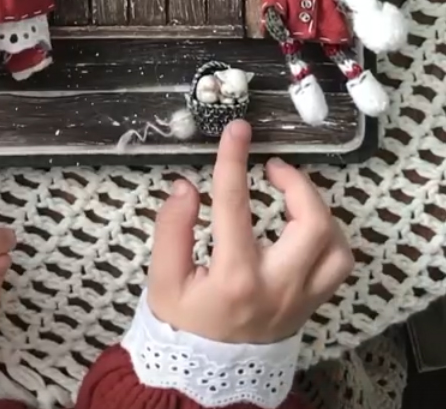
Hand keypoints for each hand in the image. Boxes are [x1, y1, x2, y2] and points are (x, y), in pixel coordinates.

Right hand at [148, 121, 352, 344]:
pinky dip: (329, 235)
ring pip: (336, 245)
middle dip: (297, 184)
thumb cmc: (183, 321)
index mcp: (234, 277)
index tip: (237, 130)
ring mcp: (300, 297)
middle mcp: (276, 286)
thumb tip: (185, 186)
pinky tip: (305, 222)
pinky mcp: (312, 303)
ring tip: (290, 192)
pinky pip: (338, 264)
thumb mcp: (162, 279)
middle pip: (311, 225)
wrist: (206, 371)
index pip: (235, 204)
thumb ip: (171, 230)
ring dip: (318, 208)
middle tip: (272, 167)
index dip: (234, 160)